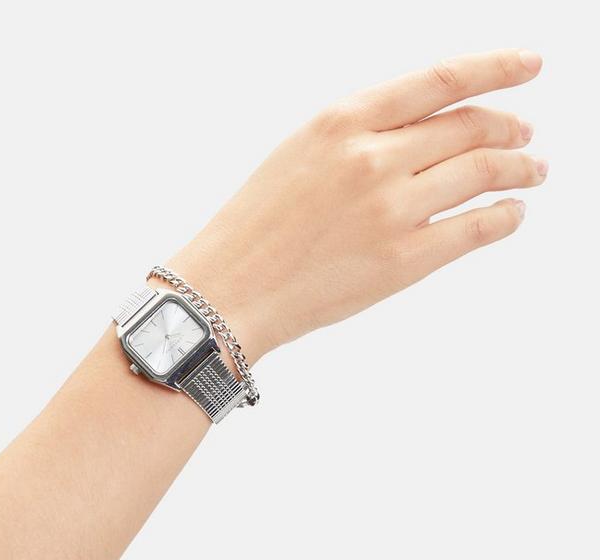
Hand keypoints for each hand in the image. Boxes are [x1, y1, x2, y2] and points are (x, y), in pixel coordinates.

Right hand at [166, 49, 544, 361]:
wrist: (228, 292)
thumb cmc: (255, 227)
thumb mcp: (299, 153)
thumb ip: (360, 135)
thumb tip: (429, 130)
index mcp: (343, 120)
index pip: (442, 79)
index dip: (497, 68)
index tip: (529, 66)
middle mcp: (373, 158)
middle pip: (471, 126)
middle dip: (511, 128)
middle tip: (527, 136)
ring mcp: (391, 210)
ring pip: (482, 172)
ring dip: (519, 169)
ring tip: (533, 172)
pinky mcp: (402, 262)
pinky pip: (476, 229)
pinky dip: (505, 216)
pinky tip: (512, 213)